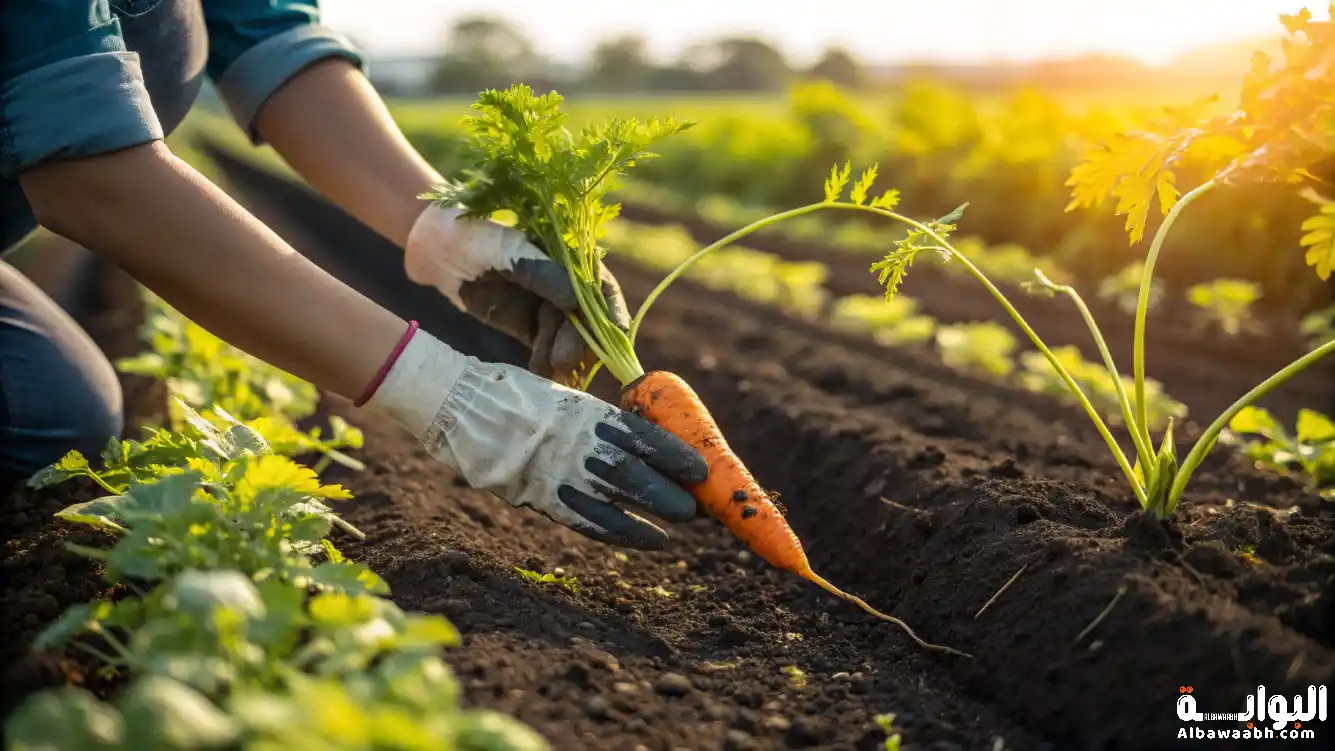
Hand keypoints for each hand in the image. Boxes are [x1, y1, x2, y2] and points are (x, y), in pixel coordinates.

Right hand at [364, 328, 707, 548]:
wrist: (461, 410)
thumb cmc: (516, 396)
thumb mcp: (564, 398)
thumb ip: (597, 422)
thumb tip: (640, 438)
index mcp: (583, 413)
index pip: (640, 437)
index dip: (673, 454)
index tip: (701, 466)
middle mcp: (575, 445)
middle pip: (635, 475)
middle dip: (671, 491)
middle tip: (701, 502)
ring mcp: (557, 474)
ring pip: (618, 501)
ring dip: (655, 514)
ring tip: (682, 522)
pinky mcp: (542, 497)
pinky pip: (590, 522)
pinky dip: (624, 532)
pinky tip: (649, 539)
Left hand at [403, 203, 628, 385]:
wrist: (437, 251)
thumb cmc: (476, 238)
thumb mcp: (510, 252)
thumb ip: (543, 275)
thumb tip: (578, 302)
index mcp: (568, 258)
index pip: (600, 286)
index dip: (612, 310)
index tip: (618, 333)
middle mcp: (563, 284)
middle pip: (585, 318)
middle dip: (581, 340)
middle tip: (567, 360)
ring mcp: (546, 306)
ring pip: (565, 336)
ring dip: (562, 355)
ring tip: (550, 370)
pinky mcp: (527, 324)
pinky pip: (543, 346)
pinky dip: (544, 361)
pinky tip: (540, 373)